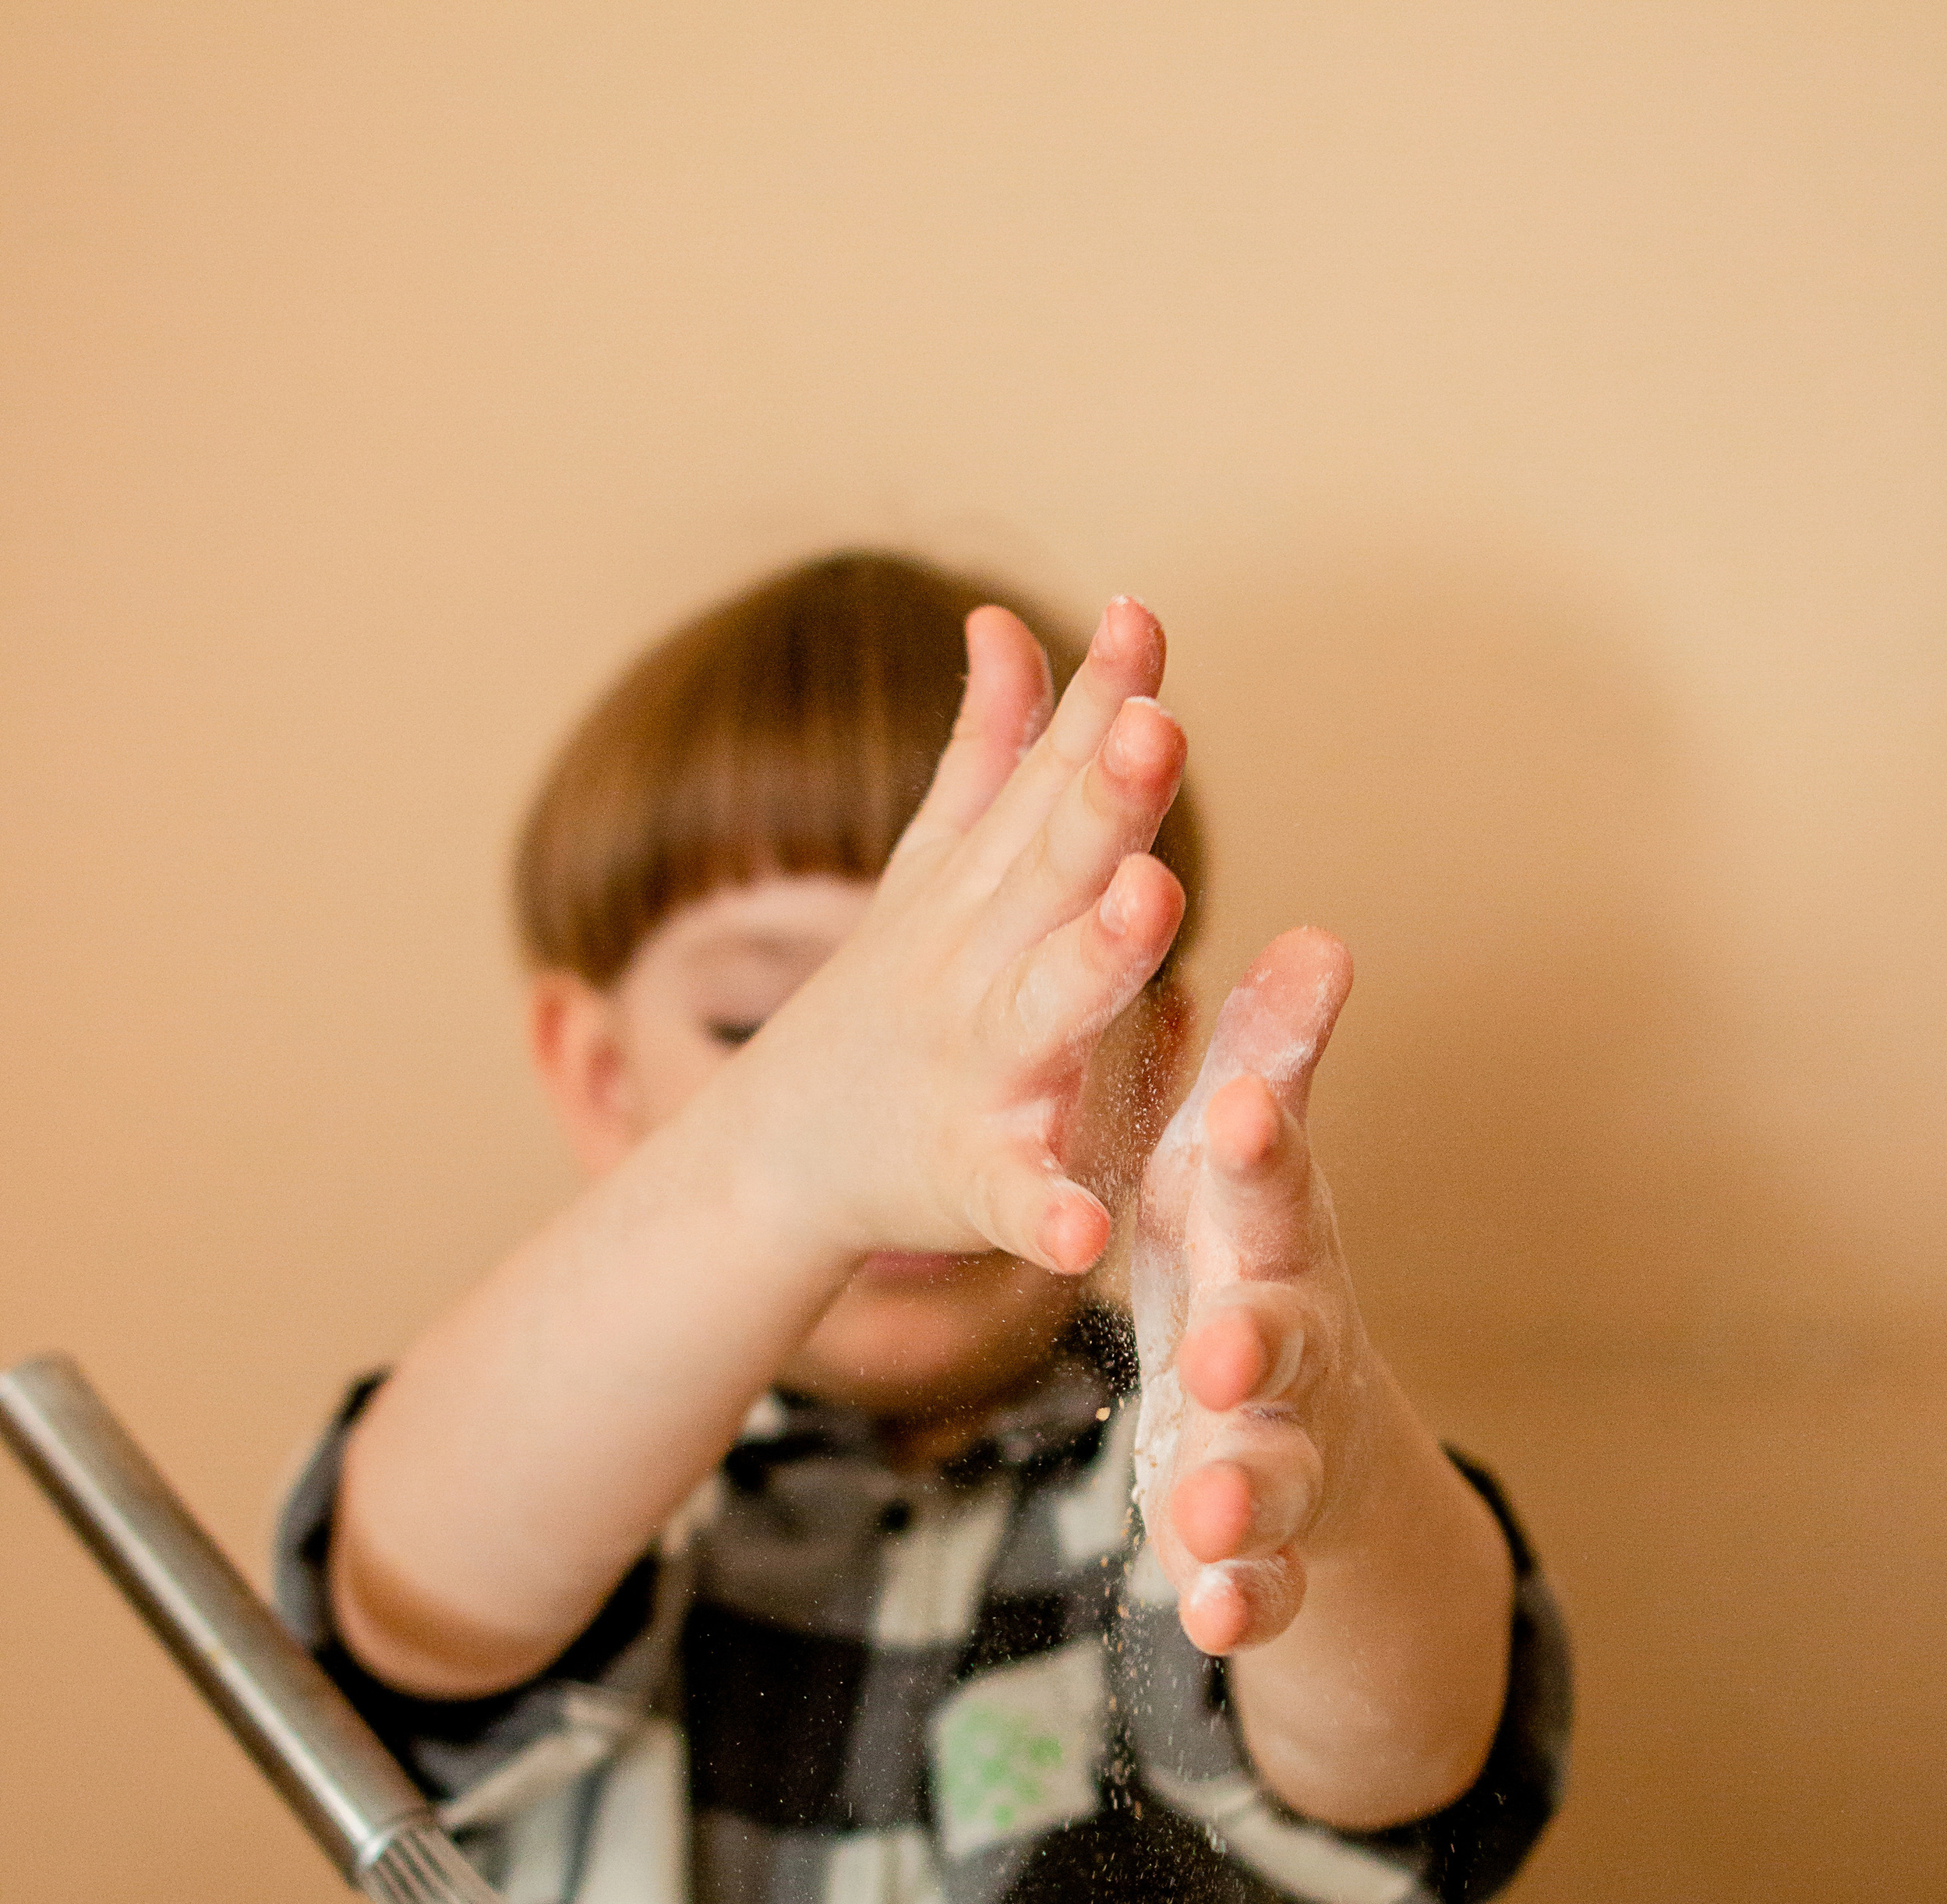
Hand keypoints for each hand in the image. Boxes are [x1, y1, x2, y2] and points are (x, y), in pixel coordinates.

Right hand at [729, 596, 1189, 1276]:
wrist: (772, 1162)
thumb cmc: (882, 1010)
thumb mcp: (930, 871)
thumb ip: (986, 750)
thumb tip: (1002, 617)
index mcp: (986, 897)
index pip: (1051, 781)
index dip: (1100, 702)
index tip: (1144, 618)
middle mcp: (980, 969)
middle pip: (1050, 869)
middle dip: (1104, 797)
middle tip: (1159, 727)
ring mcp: (975, 1073)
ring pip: (1046, 1008)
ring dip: (1097, 954)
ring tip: (1154, 903)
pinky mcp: (969, 1181)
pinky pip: (1013, 1196)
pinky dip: (1046, 1212)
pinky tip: (1087, 1229)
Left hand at [1132, 928, 1366, 1653]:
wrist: (1318, 1429)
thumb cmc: (1251, 1267)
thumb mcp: (1238, 1177)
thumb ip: (1266, 1072)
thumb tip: (1318, 939)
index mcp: (1269, 1239)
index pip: (1267, 1185)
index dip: (1255, 1151)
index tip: (1229, 1109)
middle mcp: (1293, 1344)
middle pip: (1284, 1339)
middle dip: (1258, 1342)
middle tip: (1221, 1346)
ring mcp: (1288, 1449)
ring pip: (1274, 1471)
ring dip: (1246, 1492)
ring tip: (1206, 1508)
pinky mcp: (1267, 1545)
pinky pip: (1260, 1582)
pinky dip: (1240, 1600)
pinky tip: (1209, 1620)